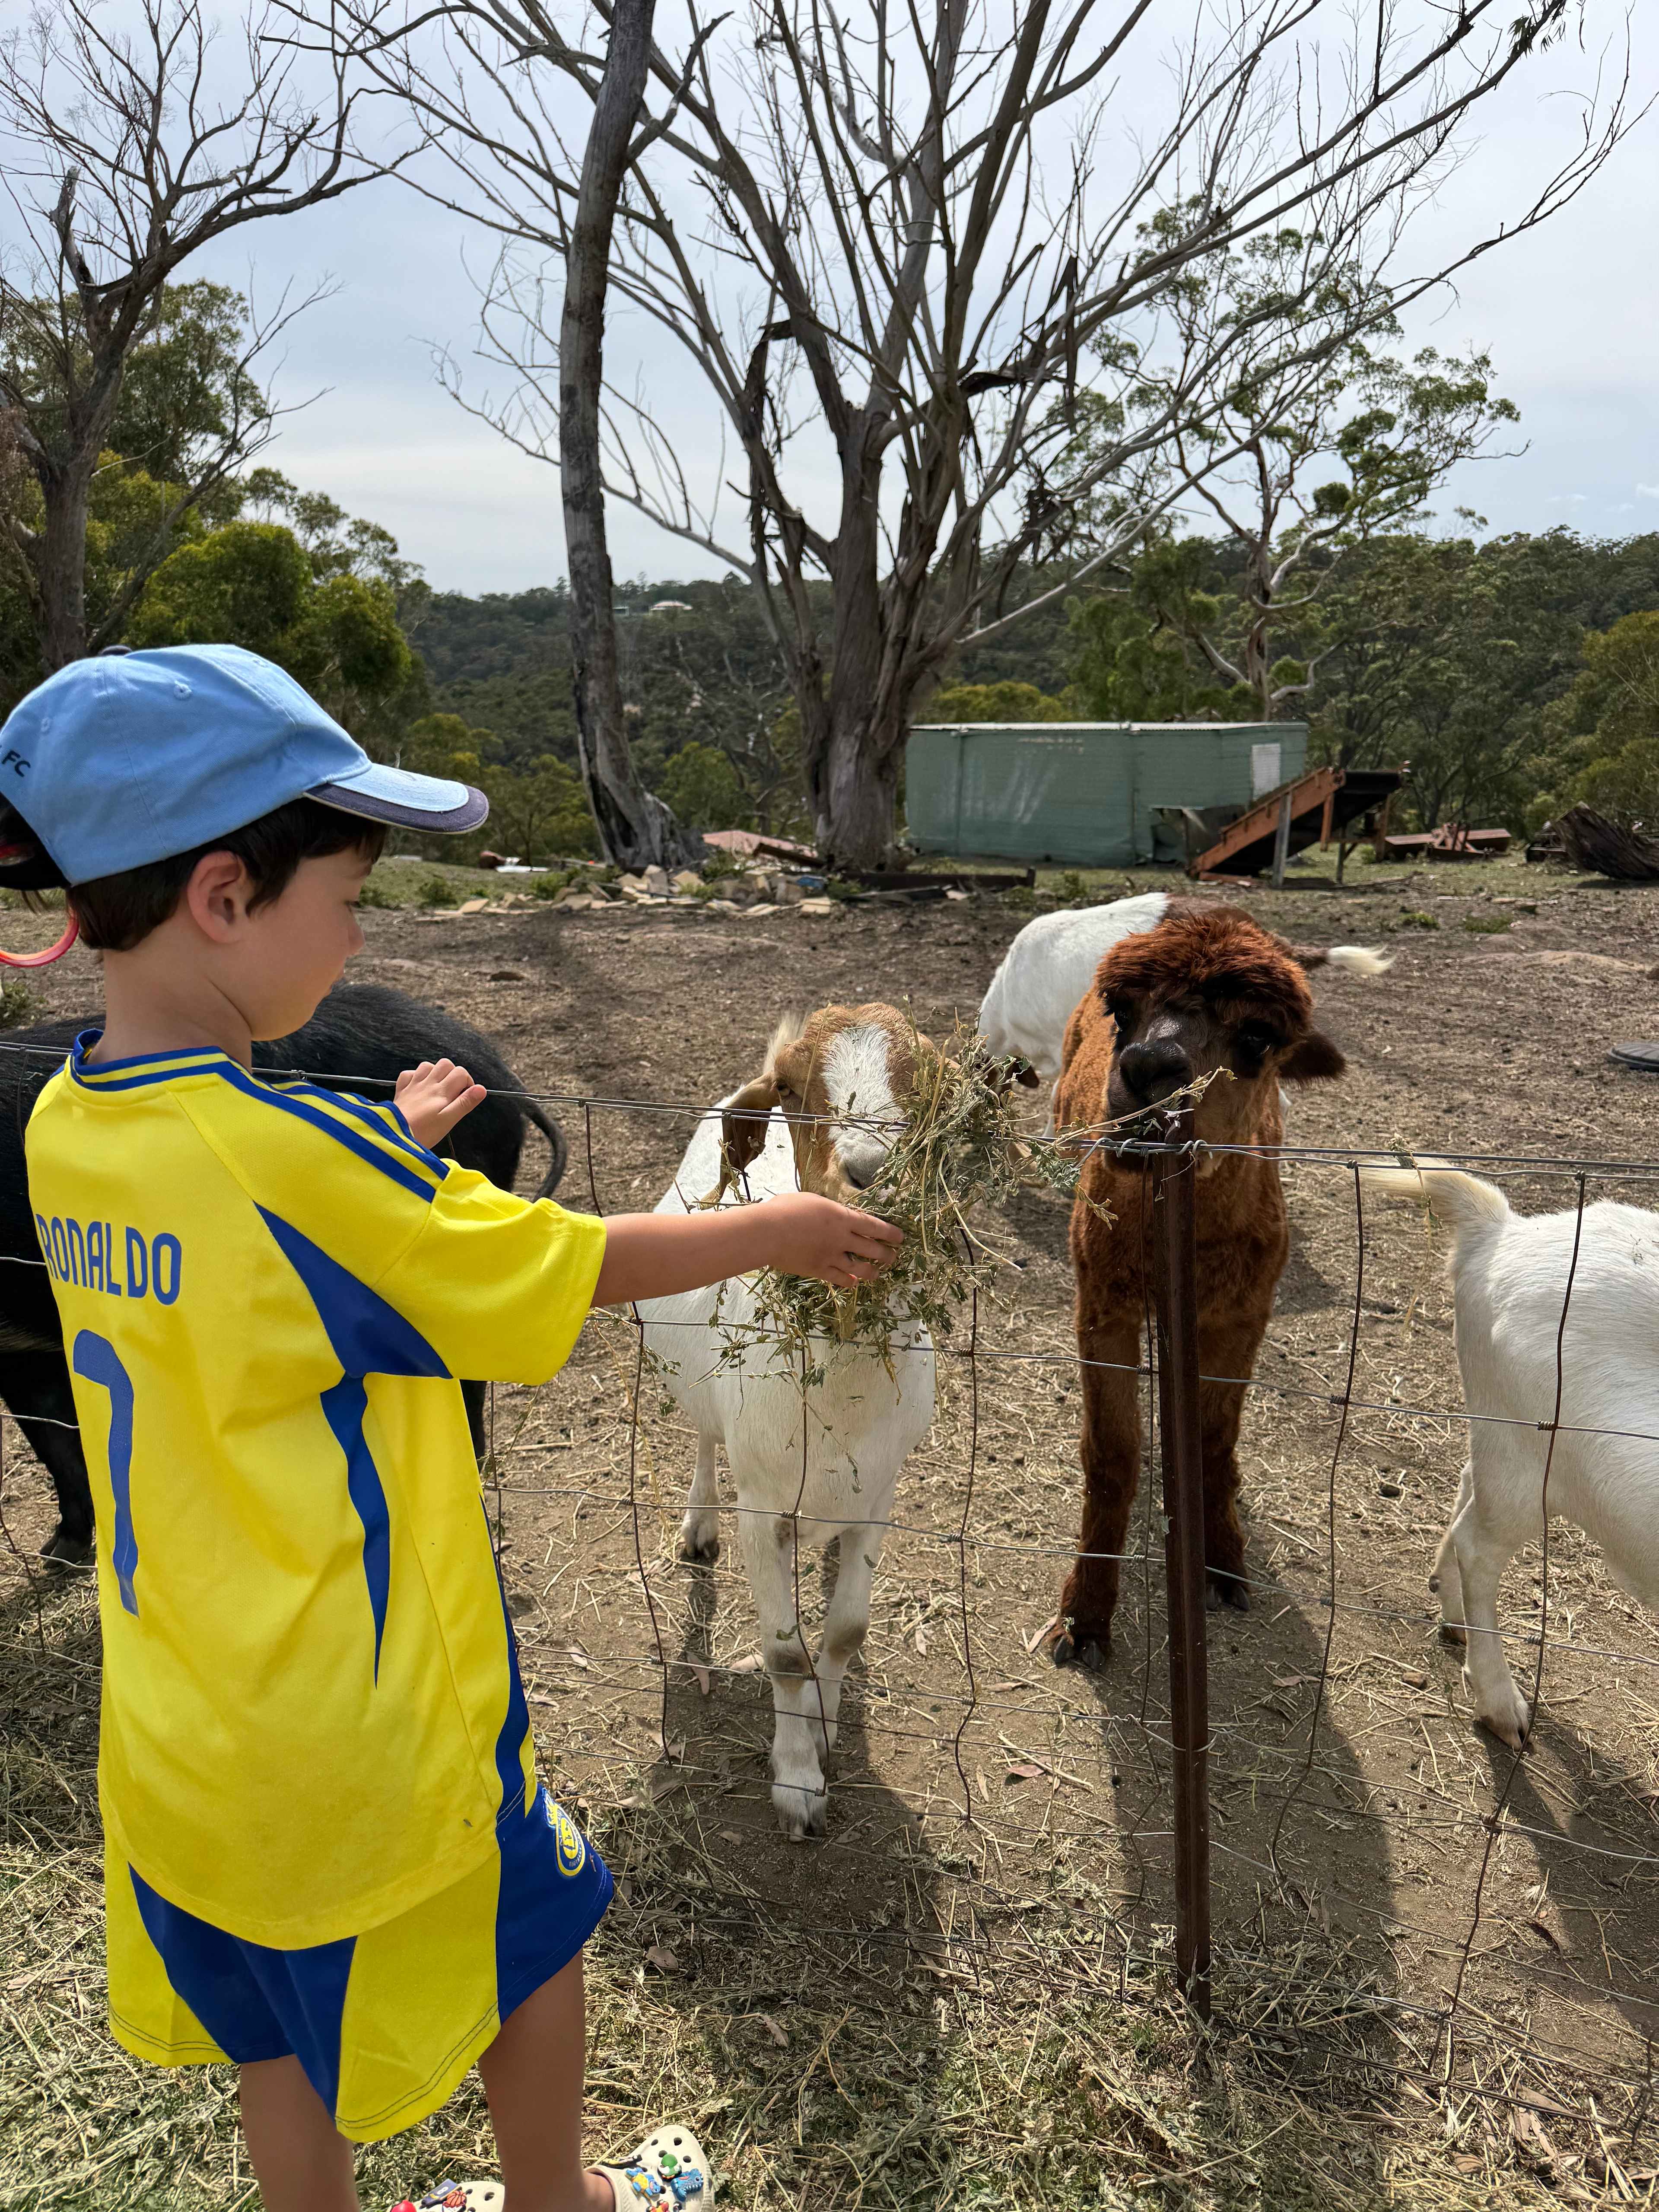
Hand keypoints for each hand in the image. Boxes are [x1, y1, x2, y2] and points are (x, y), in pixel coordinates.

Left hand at [394, 1058, 487, 1149]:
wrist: (394, 1136)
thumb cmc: (423, 1132)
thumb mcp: (449, 1120)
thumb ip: (465, 1103)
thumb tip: (481, 1089)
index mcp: (441, 1091)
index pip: (461, 1073)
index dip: (468, 1083)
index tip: (466, 1097)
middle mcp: (427, 1084)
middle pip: (445, 1064)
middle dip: (453, 1074)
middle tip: (453, 1092)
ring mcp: (413, 1085)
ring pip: (427, 1066)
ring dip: (435, 1073)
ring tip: (438, 1089)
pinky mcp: (401, 1091)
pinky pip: (408, 1074)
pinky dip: (415, 1077)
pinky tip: (419, 1087)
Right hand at [760, 1191, 902, 1289]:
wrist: (768, 1233)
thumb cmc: (785, 1210)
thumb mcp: (812, 1201)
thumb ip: (828, 1210)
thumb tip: (836, 1215)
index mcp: (841, 1218)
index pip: (873, 1226)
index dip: (889, 1232)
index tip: (900, 1237)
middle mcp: (841, 1238)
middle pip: (871, 1249)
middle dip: (886, 1254)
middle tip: (893, 1256)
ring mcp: (831, 1256)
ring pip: (859, 1267)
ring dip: (872, 1271)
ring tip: (878, 1273)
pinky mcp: (818, 1270)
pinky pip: (839, 1278)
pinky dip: (849, 1281)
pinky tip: (853, 1282)